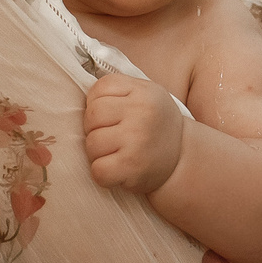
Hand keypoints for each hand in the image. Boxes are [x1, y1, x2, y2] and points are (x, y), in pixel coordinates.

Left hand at [84, 74, 183, 194]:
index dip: (97, 104)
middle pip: (92, 116)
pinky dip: (102, 173)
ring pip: (92, 143)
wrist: (182, 157)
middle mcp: (142, 113)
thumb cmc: (155, 124)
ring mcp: (137, 140)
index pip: (99, 89)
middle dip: (94, 128)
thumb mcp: (146, 95)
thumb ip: (118, 91)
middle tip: (110, 137)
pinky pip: (98, 169)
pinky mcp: (132, 167)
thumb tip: (79, 95)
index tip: (111, 116)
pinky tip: (116, 170)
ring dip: (97, 153)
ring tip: (114, 153)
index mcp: (143, 91)